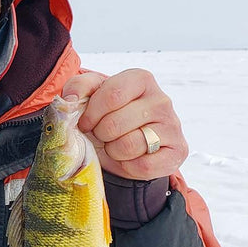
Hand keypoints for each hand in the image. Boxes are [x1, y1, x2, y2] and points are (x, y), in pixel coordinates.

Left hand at [60, 69, 187, 180]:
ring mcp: (173, 126)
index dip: (91, 114)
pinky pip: (143, 166)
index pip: (112, 94)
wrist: (127, 147)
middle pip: (115, 123)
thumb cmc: (107, 117)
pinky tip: (130, 158)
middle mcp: (161, 100)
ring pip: (128, 146)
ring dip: (113, 151)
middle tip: (103, 135)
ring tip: (116, 145)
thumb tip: (70, 99)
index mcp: (141, 79)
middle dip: (100, 134)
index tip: (86, 123)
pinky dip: (129, 166)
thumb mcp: (90, 97)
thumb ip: (77, 88)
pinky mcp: (178, 152)